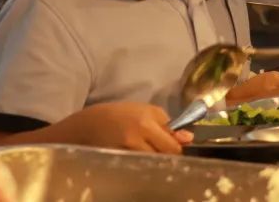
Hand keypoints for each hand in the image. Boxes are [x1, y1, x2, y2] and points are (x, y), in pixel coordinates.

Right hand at [54, 102, 191, 153]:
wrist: (89, 125)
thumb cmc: (122, 114)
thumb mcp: (147, 111)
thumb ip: (168, 124)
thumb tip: (189, 138)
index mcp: (145, 124)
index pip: (171, 147)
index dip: (177, 149)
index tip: (176, 147)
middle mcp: (135, 140)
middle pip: (163, 158)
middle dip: (167, 156)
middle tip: (163, 152)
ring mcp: (125, 154)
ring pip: (151, 165)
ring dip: (155, 161)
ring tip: (149, 153)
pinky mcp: (117, 163)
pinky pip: (138, 168)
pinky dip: (142, 165)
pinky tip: (139, 158)